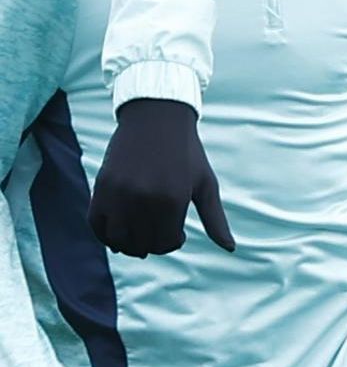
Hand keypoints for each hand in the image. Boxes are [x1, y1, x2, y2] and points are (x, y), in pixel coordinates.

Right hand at [87, 99, 233, 257]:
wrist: (157, 118)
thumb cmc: (187, 153)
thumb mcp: (206, 184)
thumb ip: (215, 220)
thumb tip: (230, 249)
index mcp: (173, 200)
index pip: (166, 243)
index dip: (173, 243)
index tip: (177, 234)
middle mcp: (144, 199)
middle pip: (143, 244)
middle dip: (152, 244)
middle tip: (159, 232)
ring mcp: (119, 193)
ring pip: (118, 239)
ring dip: (128, 244)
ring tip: (140, 233)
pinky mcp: (101, 186)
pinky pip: (96, 224)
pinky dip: (105, 234)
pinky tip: (120, 228)